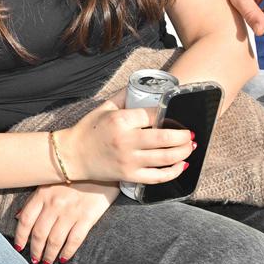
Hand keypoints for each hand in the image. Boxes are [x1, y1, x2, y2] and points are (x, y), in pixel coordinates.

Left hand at [14, 181, 118, 263]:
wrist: (99, 163)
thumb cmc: (72, 173)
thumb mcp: (49, 181)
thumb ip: (35, 199)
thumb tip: (18, 217)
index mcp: (42, 194)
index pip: (26, 219)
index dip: (20, 236)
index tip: (18, 247)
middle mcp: (54, 204)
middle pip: (39, 233)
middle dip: (35, 249)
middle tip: (34, 259)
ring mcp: (70, 212)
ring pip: (55, 239)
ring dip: (49, 254)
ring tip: (46, 262)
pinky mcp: (87, 217)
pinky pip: (74, 240)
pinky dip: (67, 251)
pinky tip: (63, 258)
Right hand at [62, 98, 193, 182]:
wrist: (72, 155)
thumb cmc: (88, 130)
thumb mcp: (104, 107)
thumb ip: (124, 96)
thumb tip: (143, 86)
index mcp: (120, 120)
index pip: (153, 115)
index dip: (168, 114)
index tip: (176, 114)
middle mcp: (126, 140)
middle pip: (165, 138)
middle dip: (184, 136)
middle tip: (191, 133)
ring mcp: (129, 160)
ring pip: (166, 157)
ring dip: (184, 152)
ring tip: (190, 146)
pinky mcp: (130, 175)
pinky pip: (158, 176)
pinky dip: (174, 172)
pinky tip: (182, 166)